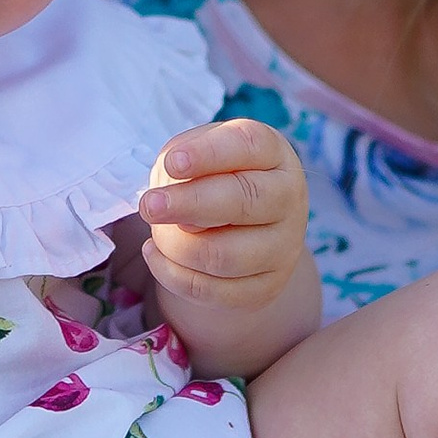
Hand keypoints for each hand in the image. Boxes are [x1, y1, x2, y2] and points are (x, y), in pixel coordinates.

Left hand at [140, 119, 311, 319]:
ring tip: (153, 231)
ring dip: (176, 245)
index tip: (172, 163)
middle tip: (149, 205)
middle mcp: (289, 198)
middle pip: (243, 201)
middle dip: (190, 204)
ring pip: (224, 255)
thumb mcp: (193, 152)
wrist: (236, 224)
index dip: (209, 154)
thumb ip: (182, 163)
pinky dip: (173, 274)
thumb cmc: (209, 176)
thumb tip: (172, 202)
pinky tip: (155, 253)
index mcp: (273, 153)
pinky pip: (213, 291)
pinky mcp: (266, 287)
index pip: (248, 146)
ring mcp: (284, 247)